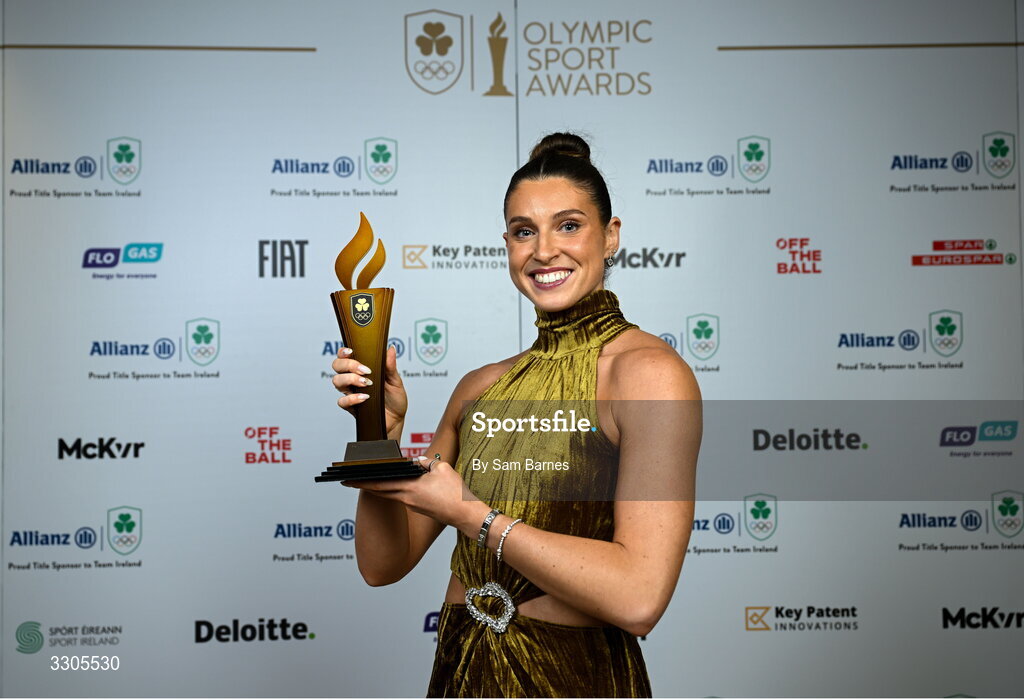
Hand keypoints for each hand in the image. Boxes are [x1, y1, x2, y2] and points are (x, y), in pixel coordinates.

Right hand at [331, 345, 407, 438]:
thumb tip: (390, 348)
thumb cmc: (394, 399)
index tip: (351, 351)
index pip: (345, 356)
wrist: (396, 420)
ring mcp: (350, 393)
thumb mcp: (395, 381)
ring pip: (337, 381)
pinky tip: (365, 398)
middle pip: (337, 366)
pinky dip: (352, 398)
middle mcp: (353, 380)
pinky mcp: (351, 407)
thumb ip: (390, 366)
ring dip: (350, 379)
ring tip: (367, 383)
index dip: (343, 352)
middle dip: (348, 365)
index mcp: (361, 370)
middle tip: (366, 371)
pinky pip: (342, 401)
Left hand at [343, 456, 482, 531]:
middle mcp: (407, 499)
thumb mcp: (442, 468)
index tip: (349, 478)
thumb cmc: (455, 493)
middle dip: (365, 485)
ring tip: (371, 479)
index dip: (363, 481)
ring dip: (380, 487)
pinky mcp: (419, 509)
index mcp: (409, 488)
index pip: (380, 483)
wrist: (465, 515)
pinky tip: (397, 484)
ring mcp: (412, 506)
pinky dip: (395, 490)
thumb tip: (417, 462)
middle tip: (350, 480)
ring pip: (391, 494)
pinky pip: (402, 497)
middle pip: (380, 491)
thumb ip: (426, 462)